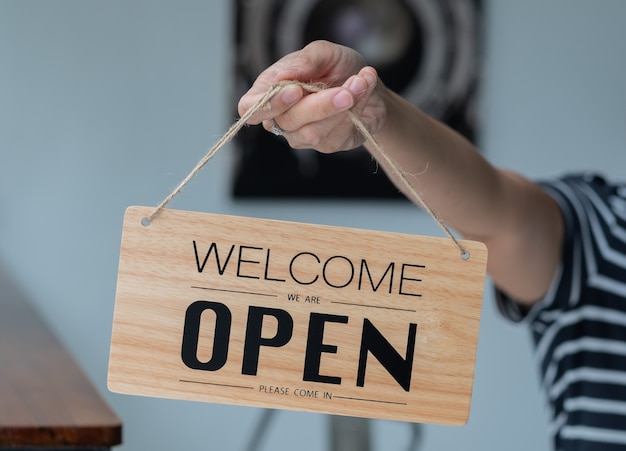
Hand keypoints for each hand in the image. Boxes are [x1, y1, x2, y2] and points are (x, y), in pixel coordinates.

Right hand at [237, 40, 386, 152]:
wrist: (367, 83)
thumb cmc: (337, 67)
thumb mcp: (323, 52)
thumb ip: (305, 61)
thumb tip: (283, 77)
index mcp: (269, 91)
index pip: (250, 108)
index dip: (268, 105)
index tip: (295, 91)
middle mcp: (282, 118)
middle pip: (287, 121)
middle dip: (320, 104)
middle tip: (346, 90)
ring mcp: (303, 136)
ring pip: (314, 132)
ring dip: (341, 107)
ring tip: (360, 81)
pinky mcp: (328, 144)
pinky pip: (337, 134)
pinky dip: (356, 109)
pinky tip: (364, 88)